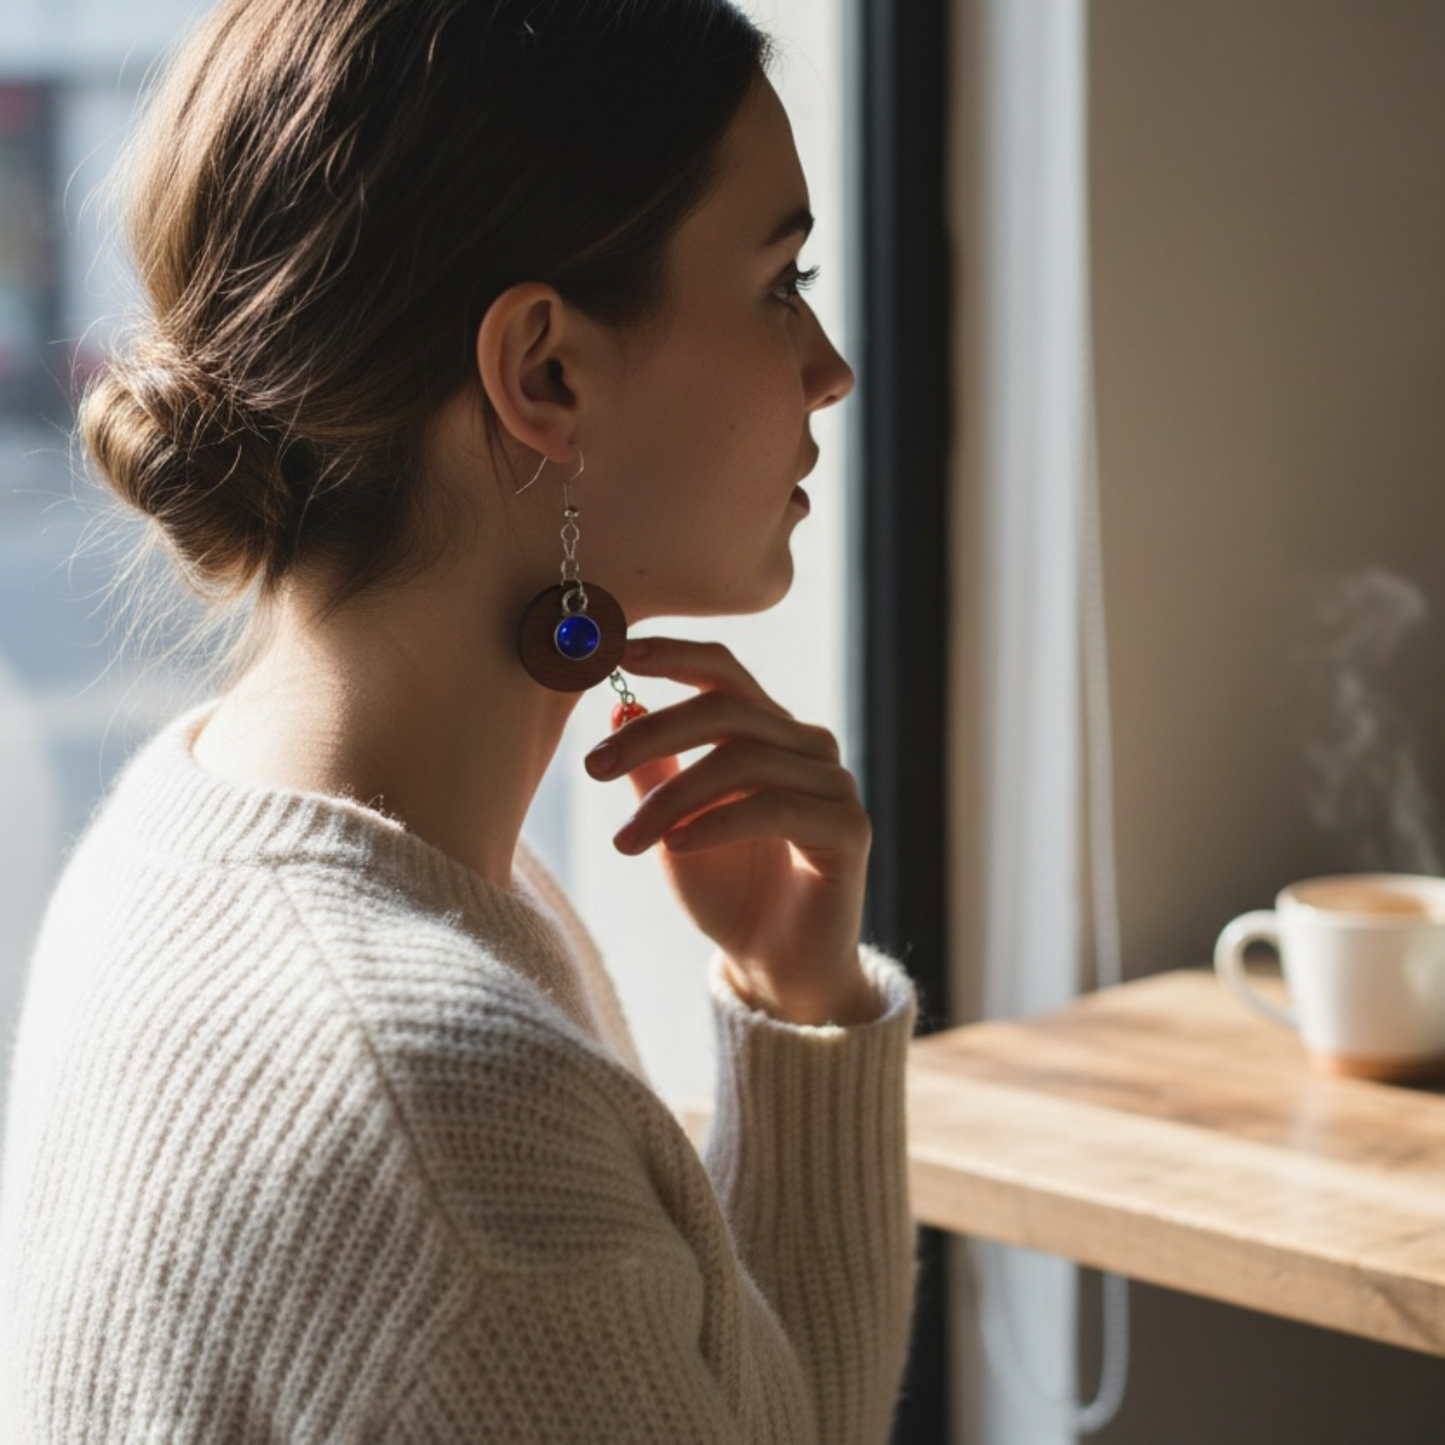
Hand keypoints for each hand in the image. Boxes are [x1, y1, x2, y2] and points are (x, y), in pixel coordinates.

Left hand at [583, 637, 878, 1026]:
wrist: (775, 966)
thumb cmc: (727, 892)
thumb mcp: (674, 824)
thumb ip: (655, 770)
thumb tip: (618, 710)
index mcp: (771, 732)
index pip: (725, 673)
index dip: (674, 654)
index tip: (616, 653)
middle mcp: (809, 747)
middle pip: (726, 709)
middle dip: (653, 732)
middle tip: (595, 766)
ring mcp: (834, 785)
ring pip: (741, 760)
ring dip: (672, 797)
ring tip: (628, 839)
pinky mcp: (848, 830)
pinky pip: (772, 809)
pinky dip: (713, 825)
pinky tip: (673, 847)